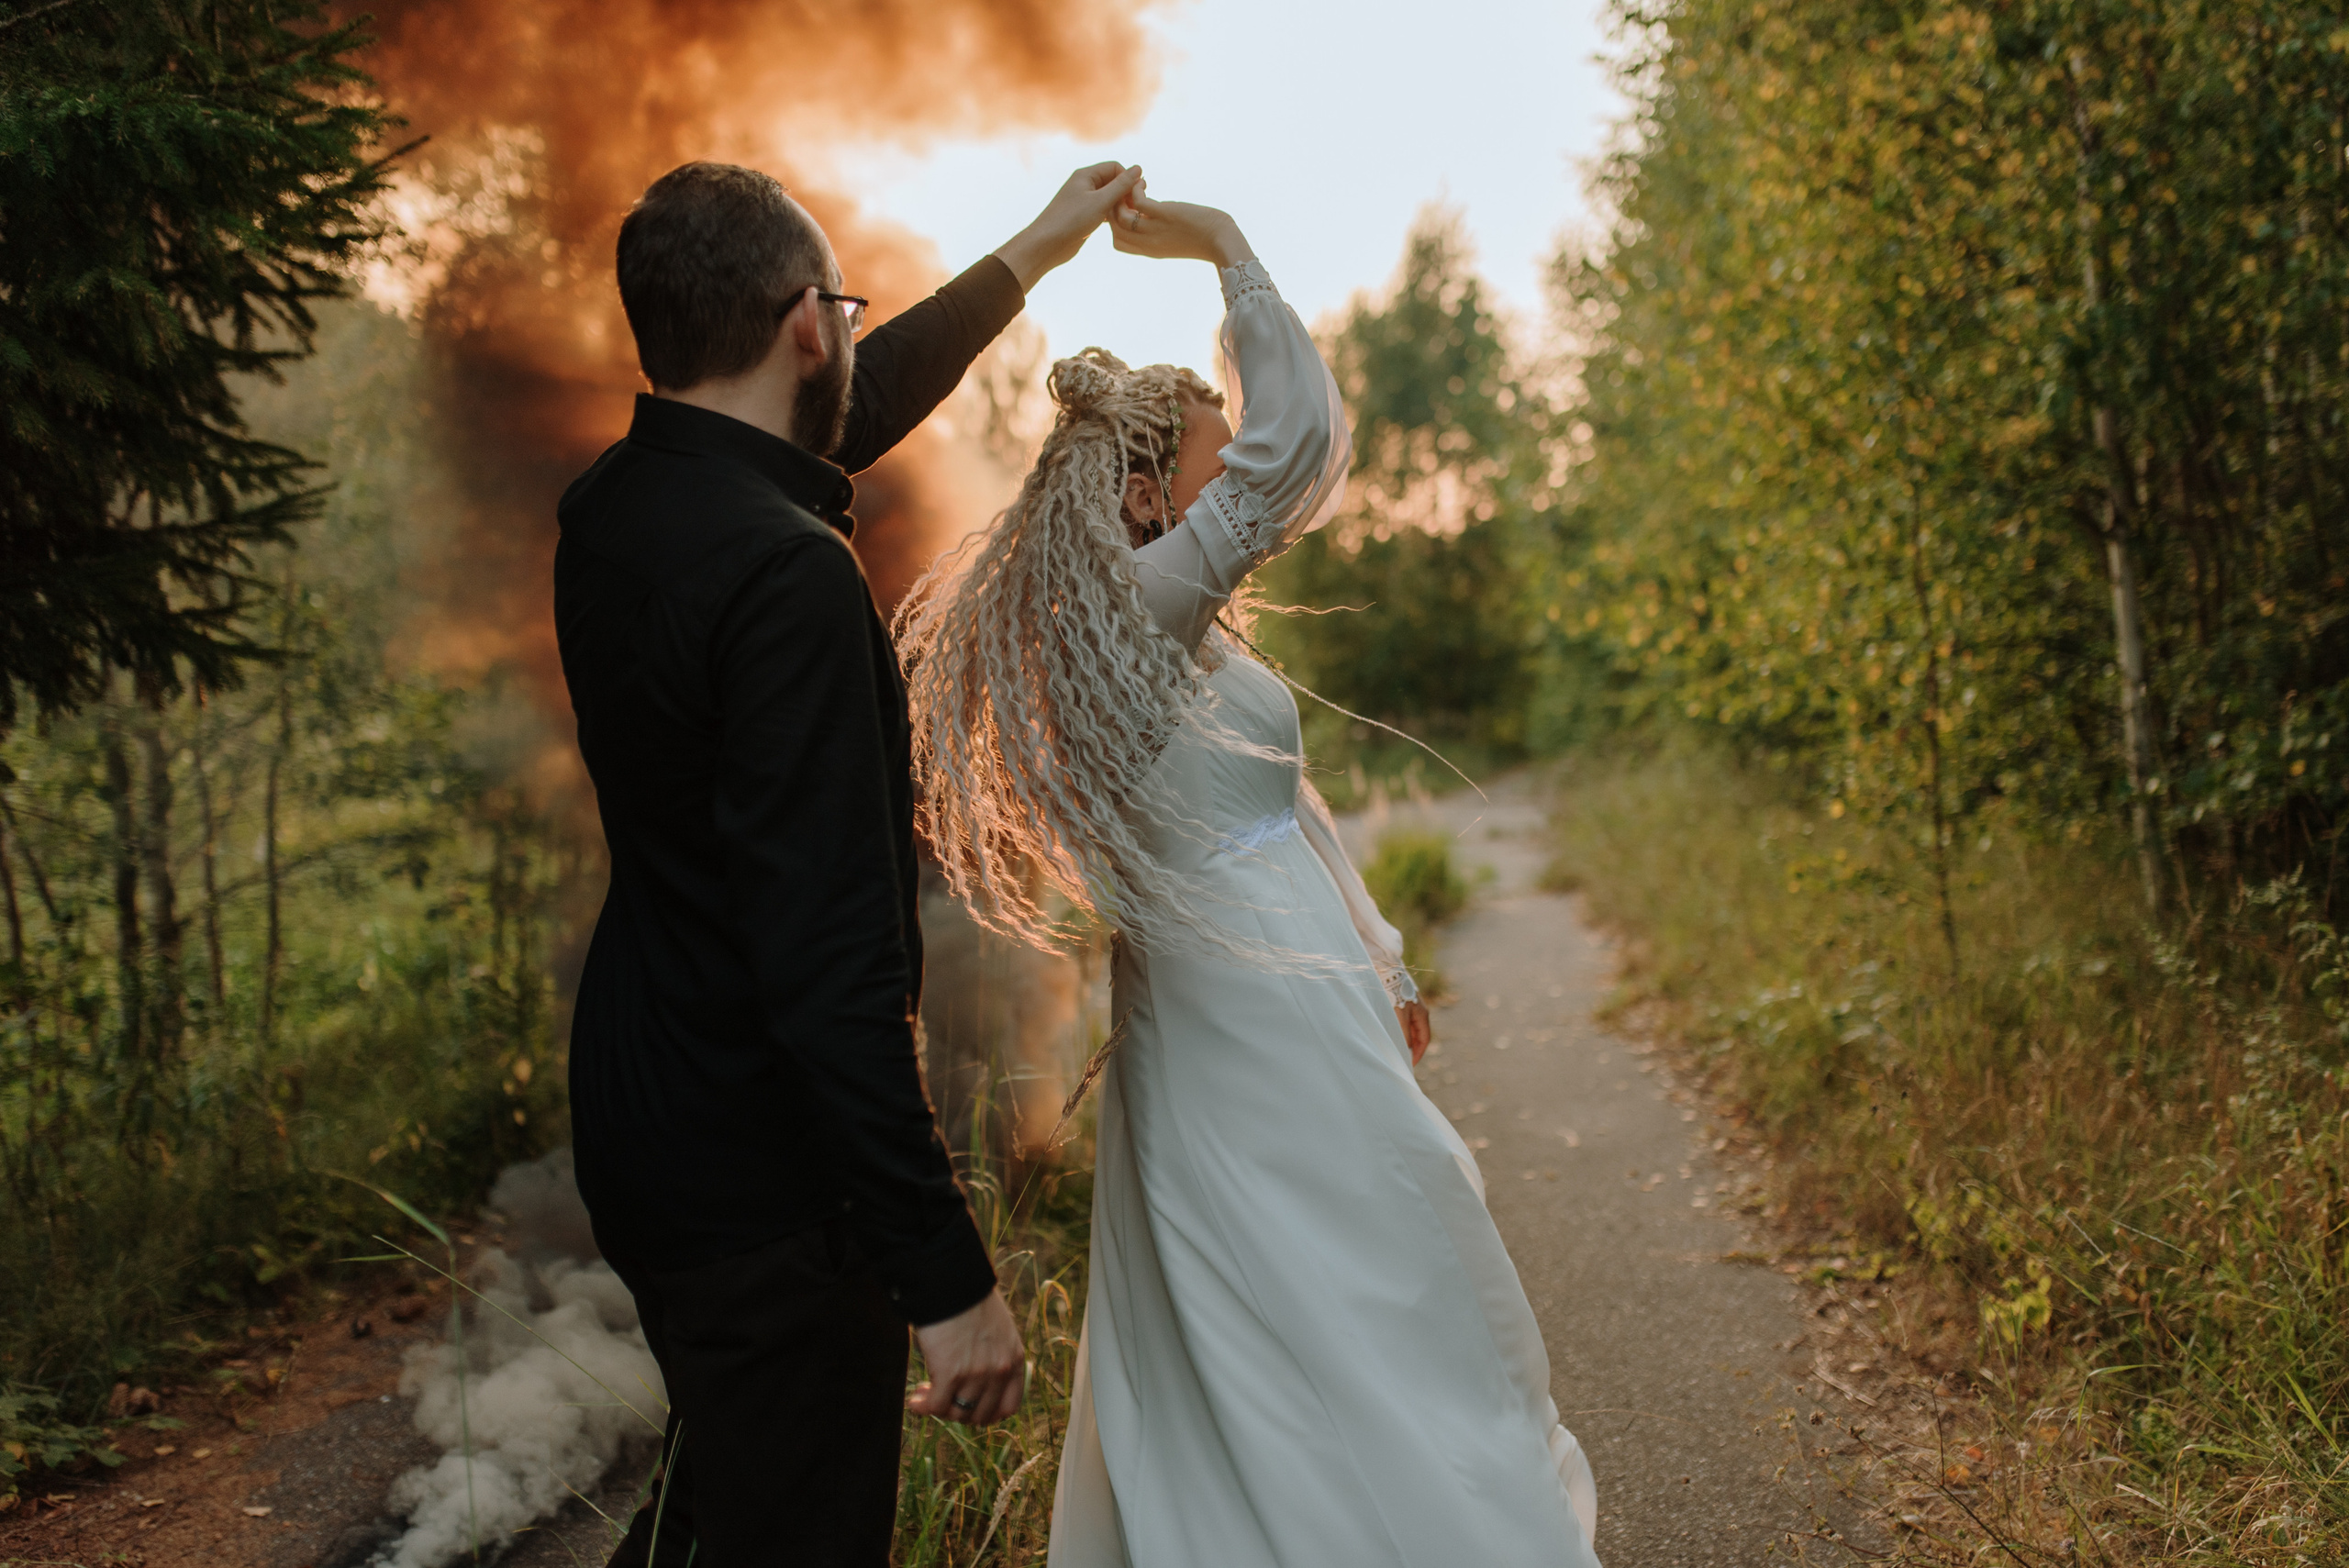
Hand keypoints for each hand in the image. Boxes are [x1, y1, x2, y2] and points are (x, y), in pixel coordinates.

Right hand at [908, 1287, 1025, 1425]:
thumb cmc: (969, 1301)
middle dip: (959, 1412)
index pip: (1008, 1407)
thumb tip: (974, 1382)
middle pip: (980, 1415)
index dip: (987, 1413)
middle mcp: (1000, 1371)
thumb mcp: (998, 1330)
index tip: (969, 1407)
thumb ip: (994, 1356)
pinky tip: (915, 1402)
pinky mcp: (951, 1374)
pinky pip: (936, 1406)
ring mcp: (977, 1375)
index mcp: (1015, 1360)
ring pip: (956, 1413)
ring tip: (923, 1396)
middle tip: (941, 1399)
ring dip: (938, 1409)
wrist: (953, 1282)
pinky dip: (923, 1408)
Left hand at [992, 163, 1146, 291]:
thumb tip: (1138, 168)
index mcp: (1086, 175)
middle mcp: (1084, 184)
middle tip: (1135, 209)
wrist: (1047, 244)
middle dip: (1125, 193)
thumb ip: (1121, 185)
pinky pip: (1104, 209)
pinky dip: (1113, 214)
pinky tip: (1118, 225)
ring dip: (1120, 205)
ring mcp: (1084, 200)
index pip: (1115, 167)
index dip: (1128, 179)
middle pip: (1113, 181)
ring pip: (1109, 197)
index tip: (1138, 195)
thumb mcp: (1100, 201)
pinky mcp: (1084, 215)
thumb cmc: (1071, 220)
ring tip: (1128, 218)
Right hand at [1110, 186, 1254, 267]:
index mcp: (1150, 250)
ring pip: (1119, 217)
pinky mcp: (1164, 214)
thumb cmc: (1204, 239)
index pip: (1118, 243)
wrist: (1221, 241)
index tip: (1126, 211)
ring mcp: (1155, 230)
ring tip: (1132, 186)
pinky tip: (1143, 182)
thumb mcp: (1175, 241)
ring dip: (1120, 198)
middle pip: (1114, 230)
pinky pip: (1137, 201)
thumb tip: (1154, 217)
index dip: (1115, 227)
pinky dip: (1135, 188)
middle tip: (1124, 195)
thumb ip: (1160, 233)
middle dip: (1113, 210)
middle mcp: (1148, 243)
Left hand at [1399, 1000, 1431, 1064]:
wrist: (1388, 973)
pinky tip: (1393, 1036)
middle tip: (1404, 1060)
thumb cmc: (1395, 995)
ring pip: (1412, 1029)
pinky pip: (1405, 1023)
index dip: (1419, 1053)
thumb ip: (1404, 1034)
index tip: (1410, 1064)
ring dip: (1407, 1041)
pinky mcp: (1404, 1005)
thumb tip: (1406, 1049)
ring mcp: (1413, 1008)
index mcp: (1423, 1015)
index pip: (1424, 1039)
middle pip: (1419, 1035)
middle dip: (1413, 1048)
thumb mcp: (1400, 1016)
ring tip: (1398, 1051)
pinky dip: (1402, 1032)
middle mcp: (1420, 1012)